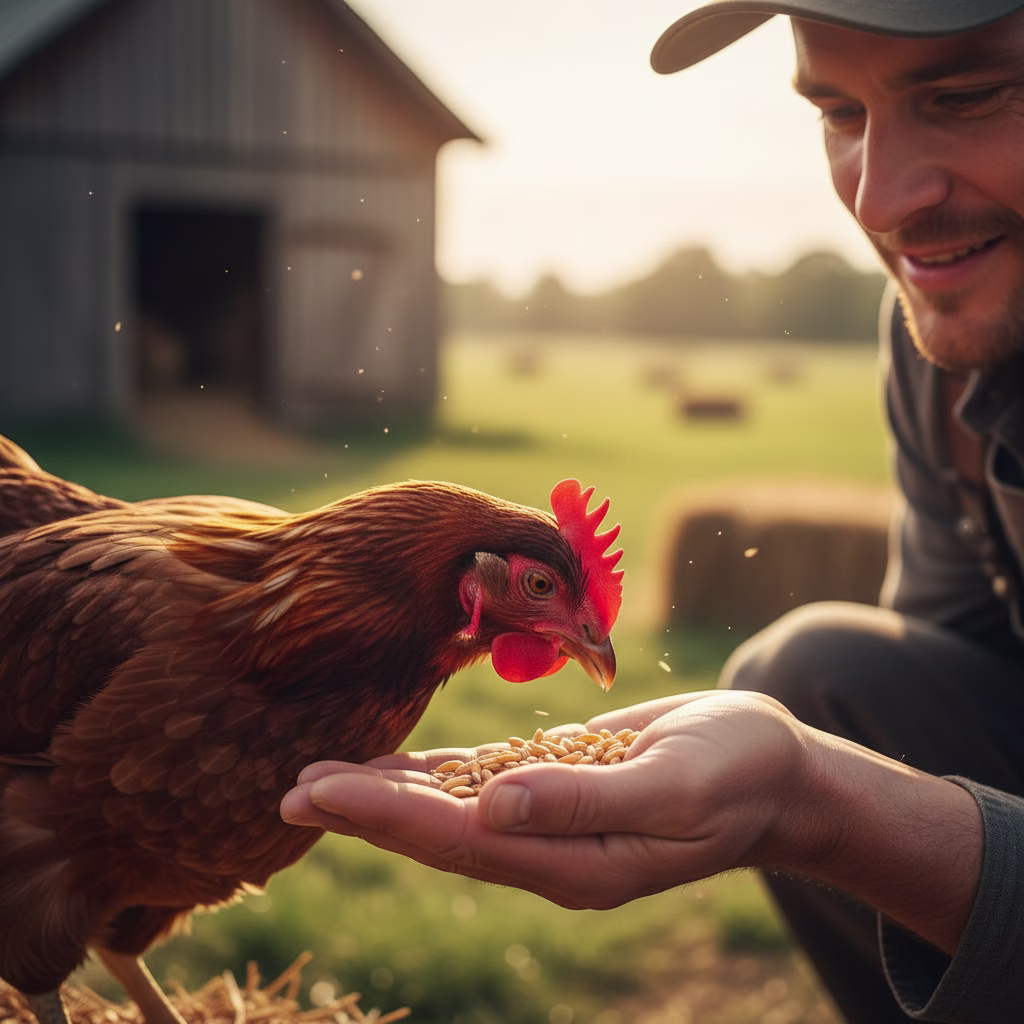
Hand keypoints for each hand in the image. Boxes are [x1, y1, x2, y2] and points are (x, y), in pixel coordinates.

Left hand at [280, 691, 814, 908]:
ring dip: (386, 794)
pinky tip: (396, 767)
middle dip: (363, 811)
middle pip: (438, 832)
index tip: (315, 793)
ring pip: (452, 809)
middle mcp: (551, 850)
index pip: (458, 842)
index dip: (382, 817)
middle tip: (289, 791)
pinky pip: (484, 784)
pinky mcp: (560, 786)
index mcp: (573, 863)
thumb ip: (583, 799)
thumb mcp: (671, 785)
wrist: (775, 769)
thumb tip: (493, 805)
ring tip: (320, 780)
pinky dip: (435, 775)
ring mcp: (553, 822)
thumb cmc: (735, 772)